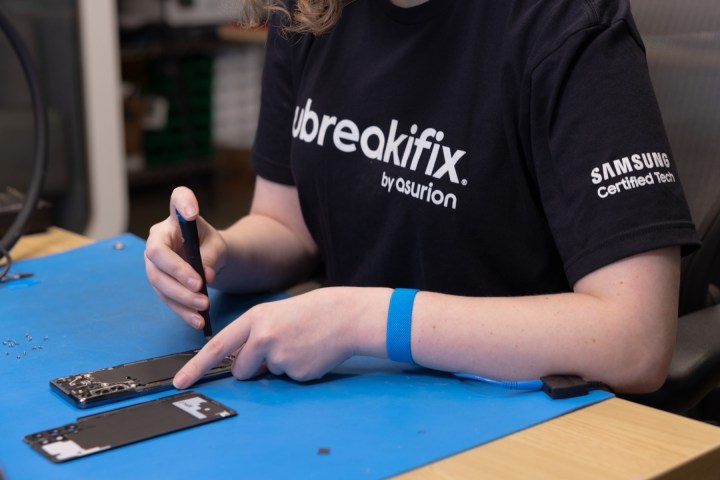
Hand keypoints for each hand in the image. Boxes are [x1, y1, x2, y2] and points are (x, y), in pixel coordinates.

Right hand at [144, 186, 227, 329]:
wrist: (206, 262)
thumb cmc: (209, 246)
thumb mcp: (217, 246)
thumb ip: (212, 255)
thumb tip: (206, 275)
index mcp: (175, 220)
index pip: (177, 200)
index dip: (183, 203)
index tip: (192, 211)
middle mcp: (158, 239)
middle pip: (159, 255)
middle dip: (178, 273)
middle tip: (200, 286)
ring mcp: (153, 263)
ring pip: (159, 281)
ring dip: (181, 297)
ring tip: (203, 307)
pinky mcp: (158, 284)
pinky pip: (166, 299)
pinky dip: (182, 311)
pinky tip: (197, 320)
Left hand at [173, 287, 389, 387]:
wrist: (346, 316)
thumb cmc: (313, 313)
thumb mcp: (276, 314)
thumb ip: (254, 335)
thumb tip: (243, 364)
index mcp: (256, 318)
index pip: (218, 346)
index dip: (196, 365)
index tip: (180, 380)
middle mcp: (263, 337)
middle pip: (240, 368)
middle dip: (251, 368)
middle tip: (277, 348)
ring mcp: (280, 356)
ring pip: (267, 374)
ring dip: (279, 366)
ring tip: (300, 345)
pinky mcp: (296, 372)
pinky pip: (288, 378)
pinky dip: (298, 370)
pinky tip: (311, 353)